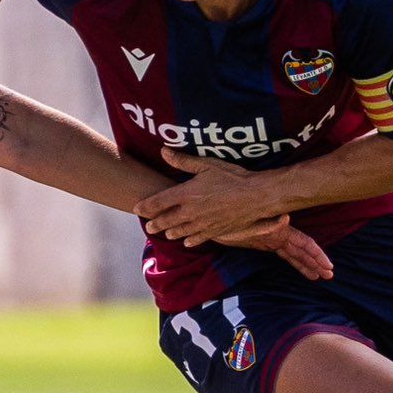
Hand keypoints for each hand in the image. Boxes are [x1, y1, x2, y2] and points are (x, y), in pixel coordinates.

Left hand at [135, 150, 284, 245]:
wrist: (256, 196)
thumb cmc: (232, 177)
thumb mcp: (206, 165)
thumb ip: (183, 161)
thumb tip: (164, 151)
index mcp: (186, 194)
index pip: (158, 202)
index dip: (145, 206)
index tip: (137, 209)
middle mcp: (190, 212)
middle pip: (166, 221)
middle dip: (155, 223)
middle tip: (148, 226)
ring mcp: (202, 224)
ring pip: (180, 232)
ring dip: (171, 232)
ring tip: (165, 233)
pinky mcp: (214, 231)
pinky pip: (198, 238)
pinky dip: (190, 240)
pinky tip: (187, 241)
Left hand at [215, 216, 333, 280]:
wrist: (210, 219)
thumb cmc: (227, 219)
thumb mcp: (246, 222)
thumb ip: (267, 223)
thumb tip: (287, 218)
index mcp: (277, 229)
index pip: (302, 242)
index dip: (315, 254)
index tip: (328, 265)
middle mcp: (277, 234)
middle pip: (302, 249)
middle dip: (316, 261)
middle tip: (330, 275)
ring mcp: (271, 240)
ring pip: (295, 254)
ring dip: (308, 264)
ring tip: (322, 277)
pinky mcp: (264, 244)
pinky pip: (285, 256)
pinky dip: (296, 264)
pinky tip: (304, 272)